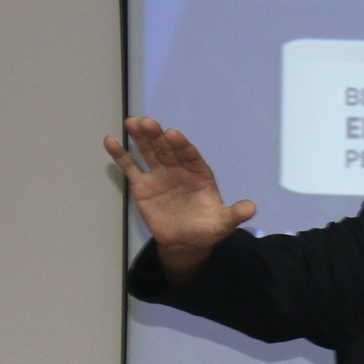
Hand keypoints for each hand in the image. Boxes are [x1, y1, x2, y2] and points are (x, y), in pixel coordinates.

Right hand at [104, 118, 255, 264]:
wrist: (186, 242)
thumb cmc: (207, 228)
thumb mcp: (223, 223)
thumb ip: (235, 214)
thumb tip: (252, 208)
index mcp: (199, 174)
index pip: (190, 156)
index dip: (182, 145)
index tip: (173, 134)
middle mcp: (179, 169)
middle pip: (168, 150)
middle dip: (158, 136)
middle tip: (148, 122)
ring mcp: (160, 175)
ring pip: (149, 152)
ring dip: (140, 137)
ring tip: (131, 122)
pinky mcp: (142, 185)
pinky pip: (130, 167)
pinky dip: (120, 154)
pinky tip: (111, 140)